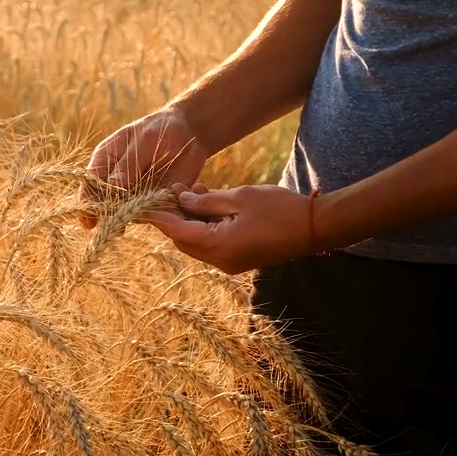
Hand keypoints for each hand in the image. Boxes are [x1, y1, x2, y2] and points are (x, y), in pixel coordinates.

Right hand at [78, 108, 210, 227]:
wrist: (190, 132)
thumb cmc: (161, 129)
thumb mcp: (145, 140)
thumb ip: (129, 164)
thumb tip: (111, 186)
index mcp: (105, 160)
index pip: (90, 184)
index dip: (87, 202)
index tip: (88, 219)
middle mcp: (115, 181)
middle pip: (103, 204)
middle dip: (107, 217)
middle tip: (114, 226)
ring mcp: (132, 193)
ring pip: (124, 214)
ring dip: (130, 220)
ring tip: (136, 224)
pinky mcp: (152, 202)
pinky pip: (148, 215)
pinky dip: (152, 219)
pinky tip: (159, 218)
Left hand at [143, 185, 321, 273]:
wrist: (315, 227)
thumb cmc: (279, 208)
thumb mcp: (238, 197)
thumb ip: (206, 201)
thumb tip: (181, 200)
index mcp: (218, 246)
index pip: (176, 232)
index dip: (158, 217)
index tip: (142, 204)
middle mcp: (220, 261)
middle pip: (183, 240)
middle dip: (173, 217)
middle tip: (166, 192)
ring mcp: (230, 263)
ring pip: (197, 242)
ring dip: (189, 221)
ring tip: (187, 192)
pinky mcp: (238, 259)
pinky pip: (212, 244)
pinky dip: (204, 226)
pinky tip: (205, 204)